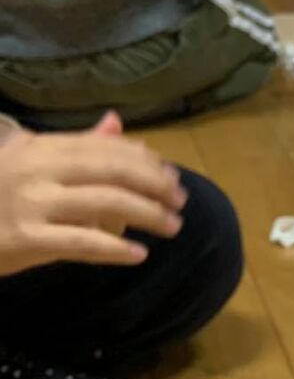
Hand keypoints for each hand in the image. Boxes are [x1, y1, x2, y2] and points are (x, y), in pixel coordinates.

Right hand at [0, 113, 186, 275]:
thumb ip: (75, 146)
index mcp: (39, 147)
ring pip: (105, 203)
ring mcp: (31, 203)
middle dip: (154, 184)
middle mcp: (37, 169)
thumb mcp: (32, 162)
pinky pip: (82, 243)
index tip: (170, 174)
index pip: (104, 147)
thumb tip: (116, 124)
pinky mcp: (26, 238)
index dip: (144, 159)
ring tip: (172, 226)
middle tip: (180, 199)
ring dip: (148, 215)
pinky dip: (115, 249)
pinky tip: (139, 254)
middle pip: (112, 171)